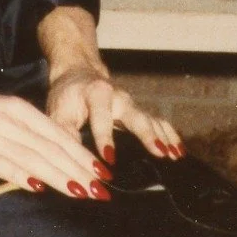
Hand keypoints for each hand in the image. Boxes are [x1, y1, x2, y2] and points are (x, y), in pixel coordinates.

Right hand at [0, 79, 110, 200]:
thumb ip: (21, 135)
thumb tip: (45, 159)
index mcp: (18, 109)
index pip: (58, 135)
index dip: (82, 156)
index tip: (101, 173)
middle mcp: (11, 120)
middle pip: (52, 148)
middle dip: (79, 170)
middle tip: (101, 189)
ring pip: (35, 157)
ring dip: (60, 177)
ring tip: (82, 192)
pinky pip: (5, 164)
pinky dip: (23, 175)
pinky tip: (39, 187)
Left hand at [37, 5, 181, 167]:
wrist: (78, 73)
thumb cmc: (67, 96)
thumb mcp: (58, 112)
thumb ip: (65, 134)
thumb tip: (72, 163)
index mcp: (96, 93)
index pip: (101, 117)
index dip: (104, 138)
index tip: (108, 159)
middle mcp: (118, 96)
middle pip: (135, 115)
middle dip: (147, 134)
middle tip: (159, 153)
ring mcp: (131, 103)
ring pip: (150, 119)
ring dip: (163, 137)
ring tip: (174, 156)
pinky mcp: (138, 111)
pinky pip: (158, 122)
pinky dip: (169, 135)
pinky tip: (178, 151)